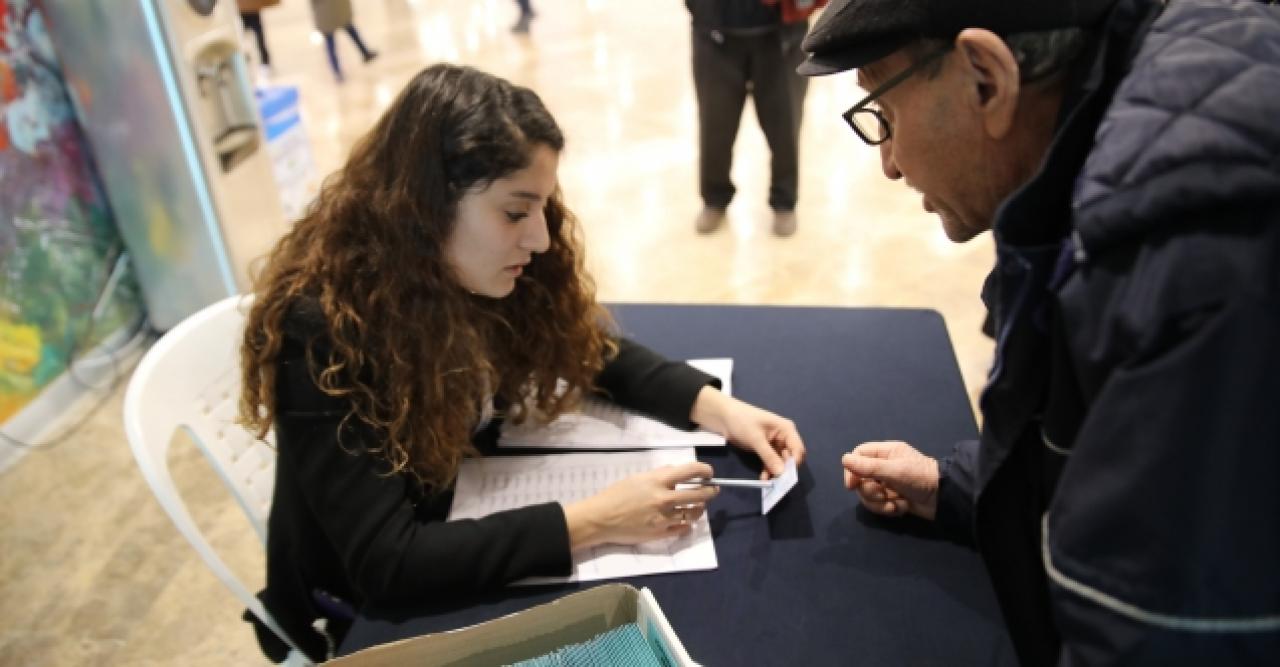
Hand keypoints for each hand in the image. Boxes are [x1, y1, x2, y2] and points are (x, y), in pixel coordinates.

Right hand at [563, 462, 718, 549]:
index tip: (709, 473)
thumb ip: (659, 475)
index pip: (691, 471)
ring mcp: (664, 518)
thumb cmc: (616, 495)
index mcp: (658, 481)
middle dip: (710, 491)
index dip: (704, 470)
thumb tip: (676, 473)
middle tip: (712, 490)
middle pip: (699, 494)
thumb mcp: (637, 478)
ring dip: (699, 508)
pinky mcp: (661, 533)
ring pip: (694, 513)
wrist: (601, 519)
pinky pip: (683, 528)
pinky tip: (684, 520)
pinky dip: (687, 524)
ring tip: (699, 506)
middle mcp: (664, 498)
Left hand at [690, 386, 805, 478]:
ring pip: (780, 462)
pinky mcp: (765, 449)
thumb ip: (769, 456)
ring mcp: (774, 444)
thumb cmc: (742, 421)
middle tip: (777, 482)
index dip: (794, 464)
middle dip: (785, 470)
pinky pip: (771, 462)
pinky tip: (763, 477)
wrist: (724, 417)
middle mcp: (784, 437)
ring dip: (775, 471)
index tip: (786, 477)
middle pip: (790, 457)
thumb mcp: (756, 439)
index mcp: (786, 430)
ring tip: (768, 482)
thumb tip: (782, 473)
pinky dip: (768, 469)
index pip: (798, 450)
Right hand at [842, 441, 939, 519]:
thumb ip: (869, 467)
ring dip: (880, 503)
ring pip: (868, 495)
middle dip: (870, 491)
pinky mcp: (893, 499)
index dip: (852, 469)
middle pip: (860, 479)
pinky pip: (879, 505)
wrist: (945, 499)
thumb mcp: (894, 471)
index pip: (858, 456)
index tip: (853, 485)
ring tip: (895, 504)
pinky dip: (889, 509)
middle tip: (882, 495)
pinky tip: (902, 508)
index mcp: (886, 453)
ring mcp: (888, 484)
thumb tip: (844, 459)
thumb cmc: (920, 478)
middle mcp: (885, 467)